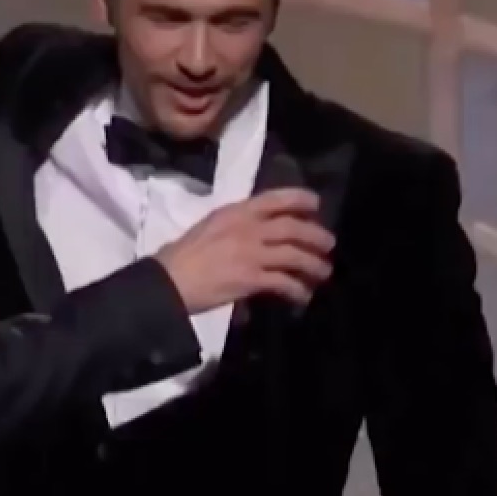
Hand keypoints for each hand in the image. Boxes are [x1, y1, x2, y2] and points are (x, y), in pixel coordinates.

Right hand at [155, 188, 334, 313]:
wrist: (167, 281)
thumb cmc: (180, 256)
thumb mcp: (208, 228)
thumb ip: (234, 228)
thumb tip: (256, 237)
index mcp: (234, 212)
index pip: (274, 199)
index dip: (299, 199)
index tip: (315, 203)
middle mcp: (246, 228)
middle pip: (292, 227)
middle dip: (315, 234)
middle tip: (329, 244)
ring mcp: (250, 252)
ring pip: (294, 254)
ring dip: (313, 264)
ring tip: (323, 272)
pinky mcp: (251, 278)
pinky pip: (284, 282)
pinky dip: (297, 290)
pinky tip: (302, 297)